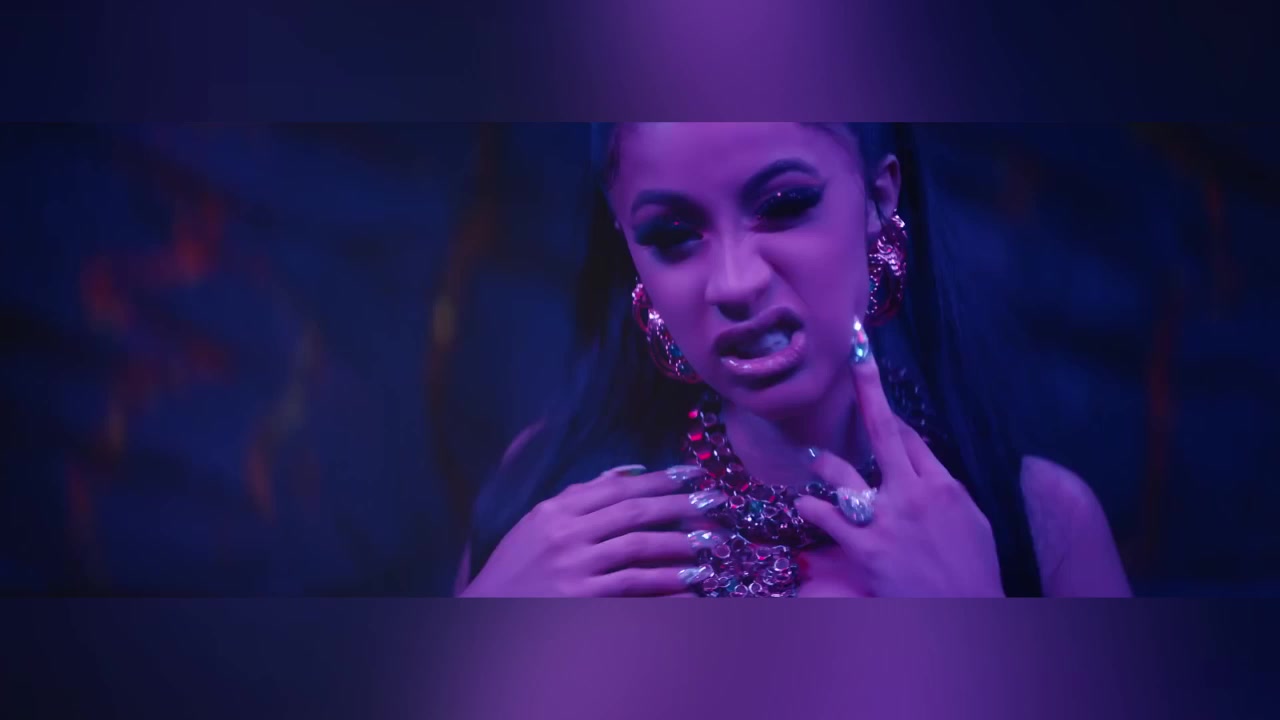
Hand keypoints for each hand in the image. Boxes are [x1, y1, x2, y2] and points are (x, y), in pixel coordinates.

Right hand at [462, 465, 725, 596]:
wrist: (485, 614)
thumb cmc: (515, 569)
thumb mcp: (537, 524)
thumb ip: (580, 495)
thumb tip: (629, 470)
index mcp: (555, 510)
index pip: (617, 486)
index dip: (659, 478)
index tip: (693, 474)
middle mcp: (566, 533)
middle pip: (634, 511)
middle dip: (680, 505)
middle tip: (716, 502)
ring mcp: (574, 566)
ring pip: (639, 546)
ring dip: (681, 544)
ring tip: (712, 544)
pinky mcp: (582, 598)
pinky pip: (634, 587)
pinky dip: (665, 584)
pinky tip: (691, 584)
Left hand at [794, 352, 1004, 597]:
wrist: (968, 612)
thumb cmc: (974, 569)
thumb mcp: (972, 520)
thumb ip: (945, 489)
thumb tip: (926, 468)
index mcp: (944, 486)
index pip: (910, 438)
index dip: (890, 415)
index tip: (875, 397)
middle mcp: (913, 495)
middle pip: (885, 431)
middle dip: (868, 389)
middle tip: (853, 357)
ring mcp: (886, 520)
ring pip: (846, 475)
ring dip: (827, 464)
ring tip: (816, 459)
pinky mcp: (865, 548)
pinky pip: (828, 519)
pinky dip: (812, 508)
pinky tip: (803, 501)